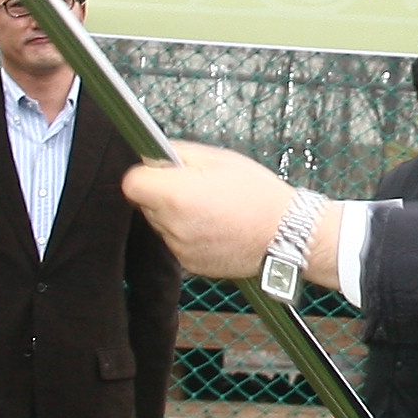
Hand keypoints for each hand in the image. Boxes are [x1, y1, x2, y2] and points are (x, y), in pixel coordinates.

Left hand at [120, 144, 299, 281]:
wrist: (285, 234)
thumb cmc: (258, 195)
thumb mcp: (219, 158)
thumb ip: (179, 153)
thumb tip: (154, 154)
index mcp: (176, 195)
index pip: (132, 183)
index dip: (146, 173)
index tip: (162, 171)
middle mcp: (173, 226)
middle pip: (146, 204)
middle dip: (163, 193)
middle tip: (196, 187)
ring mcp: (181, 249)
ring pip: (162, 225)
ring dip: (176, 215)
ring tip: (210, 208)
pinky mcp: (190, 265)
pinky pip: (177, 243)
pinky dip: (189, 234)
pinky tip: (215, 226)